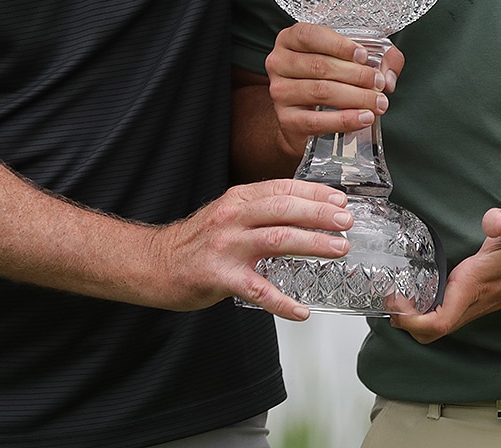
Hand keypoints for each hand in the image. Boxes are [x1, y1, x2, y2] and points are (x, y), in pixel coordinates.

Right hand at [144, 178, 354, 320]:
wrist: (154, 264)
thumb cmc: (196, 242)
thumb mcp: (228, 214)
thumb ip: (259, 211)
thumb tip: (305, 212)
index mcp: (237, 200)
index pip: (282, 188)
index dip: (314, 193)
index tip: (340, 201)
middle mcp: (232, 218)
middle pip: (283, 210)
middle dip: (319, 215)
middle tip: (346, 223)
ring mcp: (226, 247)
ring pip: (277, 241)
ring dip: (312, 244)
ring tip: (338, 250)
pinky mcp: (219, 278)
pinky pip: (257, 291)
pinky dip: (282, 302)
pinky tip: (301, 311)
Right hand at [266, 24, 403, 157]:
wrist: (302, 118)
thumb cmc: (326, 79)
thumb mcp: (349, 59)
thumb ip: (378, 57)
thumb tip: (389, 75)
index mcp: (291, 39)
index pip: (310, 35)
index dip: (339, 45)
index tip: (364, 56)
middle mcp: (279, 63)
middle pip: (320, 65)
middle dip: (357, 75)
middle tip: (379, 84)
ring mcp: (280, 92)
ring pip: (321, 91)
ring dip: (356, 97)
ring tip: (378, 102)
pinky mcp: (287, 120)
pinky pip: (317, 120)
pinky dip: (344, 119)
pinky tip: (363, 118)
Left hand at [387, 202, 500, 343]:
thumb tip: (492, 219)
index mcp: (479, 284)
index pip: (439, 322)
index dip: (411, 321)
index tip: (393, 300)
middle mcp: (479, 298)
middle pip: (435, 330)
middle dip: (406, 322)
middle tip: (388, 296)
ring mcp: (484, 299)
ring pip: (444, 323)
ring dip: (417, 316)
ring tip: (399, 291)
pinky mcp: (487, 293)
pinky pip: (453, 311)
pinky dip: (432, 307)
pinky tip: (426, 283)